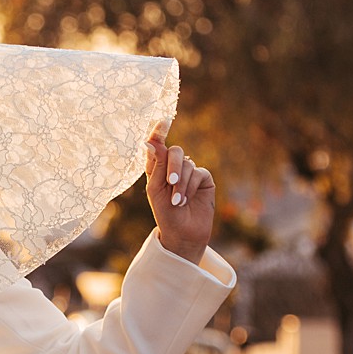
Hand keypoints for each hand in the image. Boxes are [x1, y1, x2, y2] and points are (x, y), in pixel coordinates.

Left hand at [144, 120, 213, 265]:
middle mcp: (173, 167)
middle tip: (170, 183)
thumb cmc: (164, 213)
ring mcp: (190, 171)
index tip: (163, 120)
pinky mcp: (204, 179)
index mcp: (157, 167)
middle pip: (174, 152)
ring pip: (187, 164)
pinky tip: (186, 200)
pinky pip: (198, 173)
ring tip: (177, 202)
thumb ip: (156, 164)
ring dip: (181, 185)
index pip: (157, 144)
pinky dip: (190, 187)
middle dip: (172, 167)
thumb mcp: (155, 188)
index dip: (159, 131)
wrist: (182, 233)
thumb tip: (149, 141)